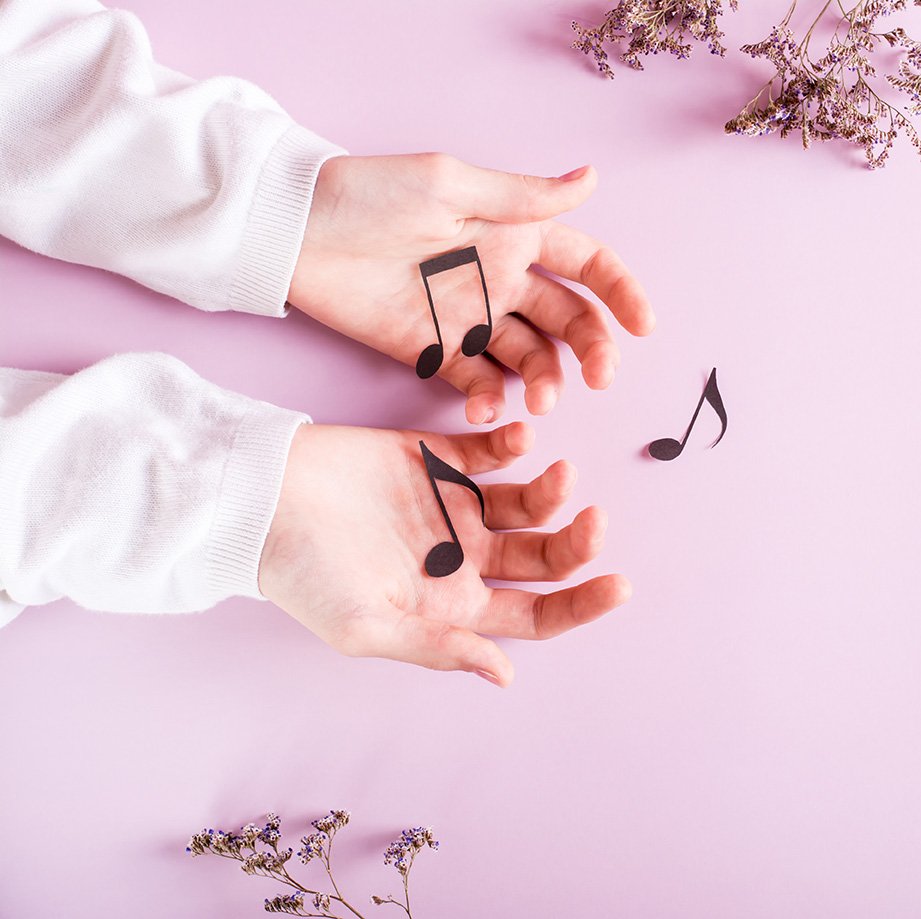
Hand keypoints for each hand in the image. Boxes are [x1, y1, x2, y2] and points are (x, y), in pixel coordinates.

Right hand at [258, 422, 631, 685]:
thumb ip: (438, 648)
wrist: (261, 499)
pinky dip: (513, 445)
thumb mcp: (366, 626)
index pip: (534, 614)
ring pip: (527, 503)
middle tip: (595, 519)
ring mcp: (452, 507)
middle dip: (577, 543)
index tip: (619, 585)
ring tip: (559, 471)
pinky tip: (521, 441)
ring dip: (553, 490)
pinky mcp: (435, 459)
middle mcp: (461, 558)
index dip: (580, 606)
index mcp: (452, 606)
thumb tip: (506, 673)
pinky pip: (488, 453)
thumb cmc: (305, 572)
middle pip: (542, 557)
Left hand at [288, 154, 654, 423]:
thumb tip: (592, 180)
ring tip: (541, 404)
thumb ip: (520, 197)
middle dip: (593, 349)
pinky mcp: (435, 353)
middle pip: (568, 320)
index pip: (587, 264)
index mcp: (514, 233)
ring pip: (530, 358)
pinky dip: (491, 401)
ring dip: (546, 382)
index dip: (620, 292)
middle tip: (598, 378)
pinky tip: (488, 411)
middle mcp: (502, 279)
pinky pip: (478, 383)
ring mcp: (471, 320)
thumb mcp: (448, 185)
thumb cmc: (369, 196)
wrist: (298, 235)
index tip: (643, 326)